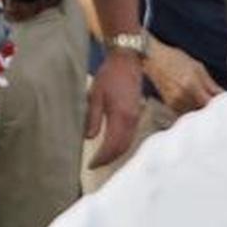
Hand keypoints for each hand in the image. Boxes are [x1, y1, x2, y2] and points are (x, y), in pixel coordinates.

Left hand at [84, 50, 143, 167]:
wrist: (127, 61)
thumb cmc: (109, 76)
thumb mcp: (95, 95)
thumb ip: (93, 118)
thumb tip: (89, 138)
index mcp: (120, 116)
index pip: (112, 145)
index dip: (102, 158)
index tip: (90, 164)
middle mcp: (131, 120)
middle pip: (122, 148)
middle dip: (108, 159)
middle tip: (94, 165)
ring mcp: (136, 117)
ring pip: (128, 143)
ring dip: (115, 154)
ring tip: (101, 159)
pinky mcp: (136, 114)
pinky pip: (130, 136)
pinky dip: (121, 145)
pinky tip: (112, 146)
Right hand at [143, 35, 224, 115]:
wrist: (153, 58)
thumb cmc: (175, 58)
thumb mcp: (197, 67)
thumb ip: (211, 85)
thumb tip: (224, 96)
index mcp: (191, 86)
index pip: (210, 103)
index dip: (220, 105)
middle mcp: (182, 96)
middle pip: (203, 110)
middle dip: (212, 108)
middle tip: (219, 102)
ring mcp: (174, 102)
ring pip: (194, 113)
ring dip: (201, 109)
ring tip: (205, 101)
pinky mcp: (169, 105)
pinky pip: (185, 112)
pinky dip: (192, 109)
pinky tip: (194, 101)